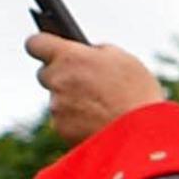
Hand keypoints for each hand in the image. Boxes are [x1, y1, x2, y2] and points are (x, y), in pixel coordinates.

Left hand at [25, 35, 167, 143]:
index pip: (35, 43)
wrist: (143, 135)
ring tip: (103, 106)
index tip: (51, 48)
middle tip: (87, 82)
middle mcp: (57, 80)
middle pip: (46, 73)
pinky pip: (64, 120)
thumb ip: (97, 52)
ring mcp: (56, 106)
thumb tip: (87, 53)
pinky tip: (100, 121)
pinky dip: (78, 121)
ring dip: (72, 100)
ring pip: (57, 99)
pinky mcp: (61, 129)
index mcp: (69, 57)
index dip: (44, 45)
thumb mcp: (124, 60)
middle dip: (62, 76)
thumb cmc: (138, 93)